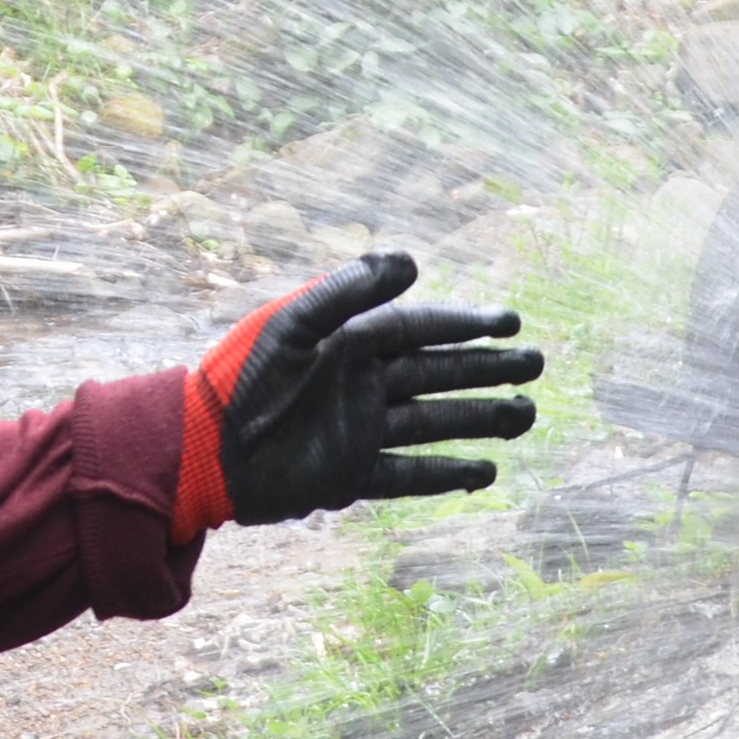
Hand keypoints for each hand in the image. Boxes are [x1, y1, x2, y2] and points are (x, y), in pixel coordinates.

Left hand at [178, 250, 542, 533]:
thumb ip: (347, 291)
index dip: (465, 324)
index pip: (420, 329)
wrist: (202, 450)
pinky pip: (408, 475)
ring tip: (526, 415)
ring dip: (480, 420)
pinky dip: (446, 474)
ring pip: (434, 423)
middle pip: (439, 374)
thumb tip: (411, 262)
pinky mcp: (351, 476)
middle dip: (487, 369)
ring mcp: (361, 431)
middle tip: (536, 366)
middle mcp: (362, 385)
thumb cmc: (240, 378)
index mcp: (349, 343)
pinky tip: (486, 473)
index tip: (510, 323)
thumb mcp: (291, 324)